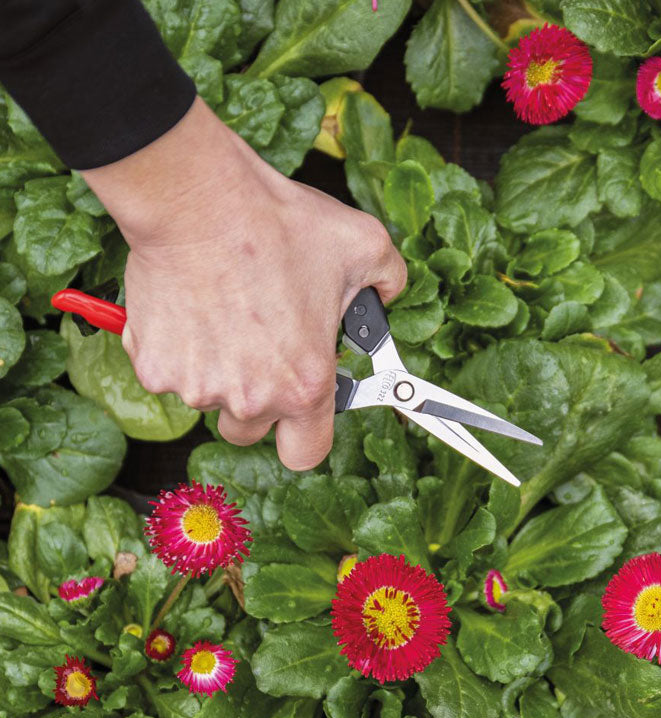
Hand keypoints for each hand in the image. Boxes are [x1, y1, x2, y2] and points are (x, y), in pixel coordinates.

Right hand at [81, 97, 405, 469]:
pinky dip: (180, 349)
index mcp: (304, 386)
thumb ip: (388, 284)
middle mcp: (250, 398)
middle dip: (257, 402)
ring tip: (228, 314)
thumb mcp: (364, 247)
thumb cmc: (278, 225)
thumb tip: (387, 296)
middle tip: (261, 351)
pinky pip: (170, 372)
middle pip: (251, 430)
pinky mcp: (154, 367)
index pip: (306, 454)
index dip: (305, 437)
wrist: (199, 201)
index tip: (303, 414)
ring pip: (209, 399)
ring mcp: (197, 387)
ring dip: (218, 371)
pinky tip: (194, 306)